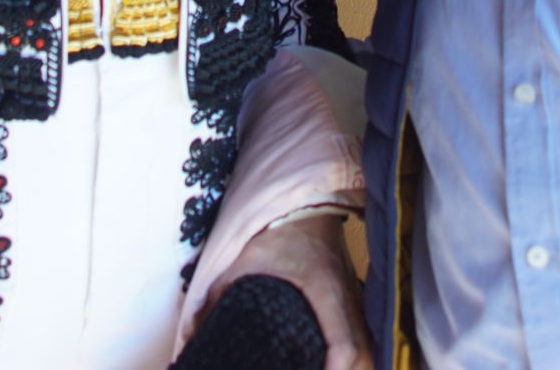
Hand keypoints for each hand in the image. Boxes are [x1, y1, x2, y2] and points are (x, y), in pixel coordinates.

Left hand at [199, 213, 369, 369]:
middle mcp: (347, 299)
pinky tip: (334, 366)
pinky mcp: (354, 299)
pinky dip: (353, 358)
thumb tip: (194, 332)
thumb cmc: (278, 231)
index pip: (343, 345)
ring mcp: (355, 299)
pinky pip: (361, 337)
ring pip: (366, 348)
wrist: (306, 205)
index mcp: (325, 291)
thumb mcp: (245, 259)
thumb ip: (219, 293)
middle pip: (362, 355)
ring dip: (352, 368)